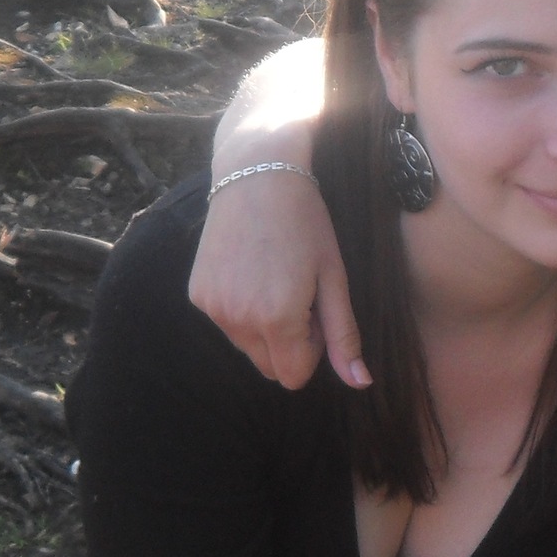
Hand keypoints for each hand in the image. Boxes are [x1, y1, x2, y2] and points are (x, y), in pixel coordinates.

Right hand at [188, 169, 366, 389]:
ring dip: (263, 326)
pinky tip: (249, 269)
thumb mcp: (333, 276)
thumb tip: (359, 382)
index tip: (314, 311)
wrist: (256, 174)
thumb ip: (343, 335)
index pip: (294, 376)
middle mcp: (238, 320)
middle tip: (297, 293)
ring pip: (246, 346)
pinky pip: (225, 323)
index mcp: (277, 319)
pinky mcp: (197, 295)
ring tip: (273, 277)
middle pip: (268, 367)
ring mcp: (213, 308)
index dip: (311, 350)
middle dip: (287, 343)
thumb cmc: (305, 221)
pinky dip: (239, 308)